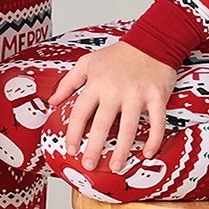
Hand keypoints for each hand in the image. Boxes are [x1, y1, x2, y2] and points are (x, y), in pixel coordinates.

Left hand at [49, 41, 177, 171]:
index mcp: (96, 83)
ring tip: (116, 167)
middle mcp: (114, 90)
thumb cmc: (118, 55)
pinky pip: (156, 123)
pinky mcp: (157, 96)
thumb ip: (69, 82)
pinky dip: (153, 140)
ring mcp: (136, 94)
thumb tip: (52, 100)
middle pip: (101, 125)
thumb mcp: (88, 62)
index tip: (70, 149)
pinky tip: (147, 154)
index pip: (80, 112)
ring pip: (128, 128)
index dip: (73, 133)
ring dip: (122, 151)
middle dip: (94, 148)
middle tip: (89, 165)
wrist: (150, 42)